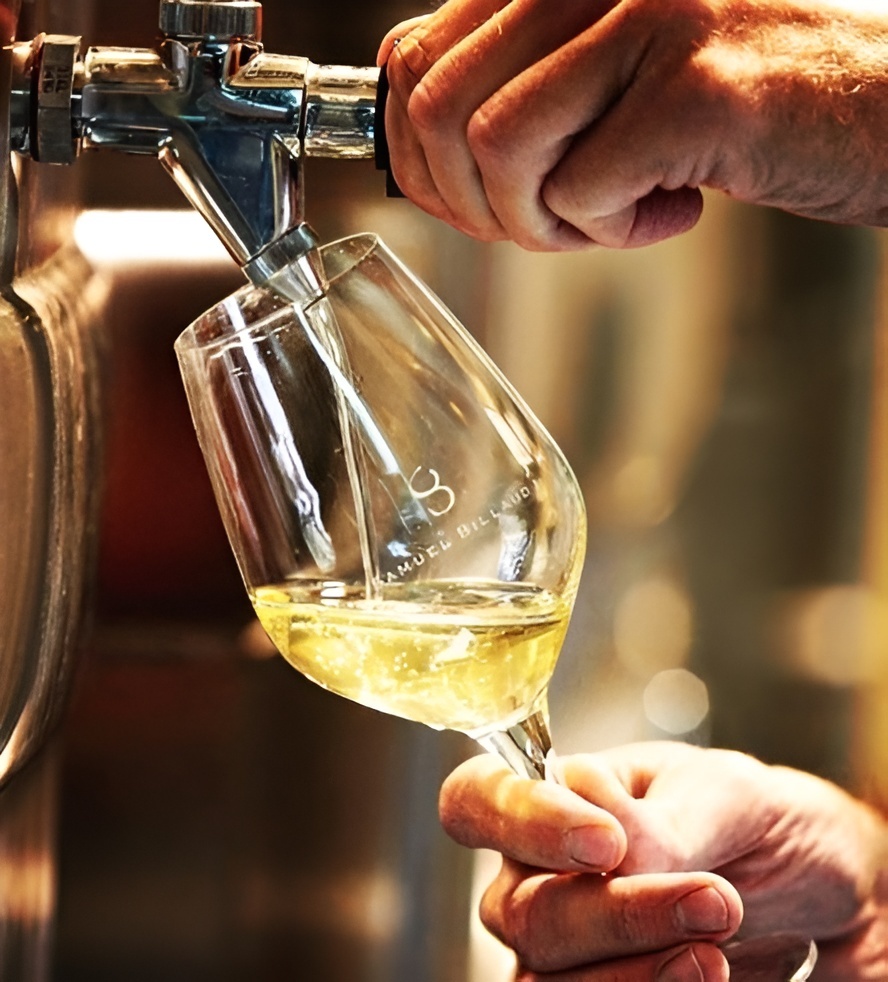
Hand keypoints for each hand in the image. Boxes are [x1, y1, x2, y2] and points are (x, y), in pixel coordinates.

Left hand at [379, 0, 887, 249]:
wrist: (867, 102)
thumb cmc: (723, 106)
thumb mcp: (595, 84)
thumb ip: (509, 96)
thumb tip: (415, 154)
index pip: (412, 63)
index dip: (423, 159)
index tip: (475, 203)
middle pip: (443, 110)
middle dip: (478, 204)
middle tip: (547, 223)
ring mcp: (647, 21)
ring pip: (501, 148)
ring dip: (542, 220)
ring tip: (608, 217)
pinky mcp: (696, 91)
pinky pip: (584, 191)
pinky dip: (612, 231)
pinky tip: (668, 209)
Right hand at [439, 742, 887, 978]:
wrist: (810, 888)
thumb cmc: (748, 817)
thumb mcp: (725, 793)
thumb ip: (663, 820)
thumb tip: (616, 859)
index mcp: (550, 799)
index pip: (476, 801)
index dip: (520, 823)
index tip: (605, 842)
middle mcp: (533, 878)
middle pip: (521, 912)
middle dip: (616, 914)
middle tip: (712, 900)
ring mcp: (559, 953)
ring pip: (545, 981)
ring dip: (634, 974)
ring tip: (716, 952)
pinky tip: (707, 975)